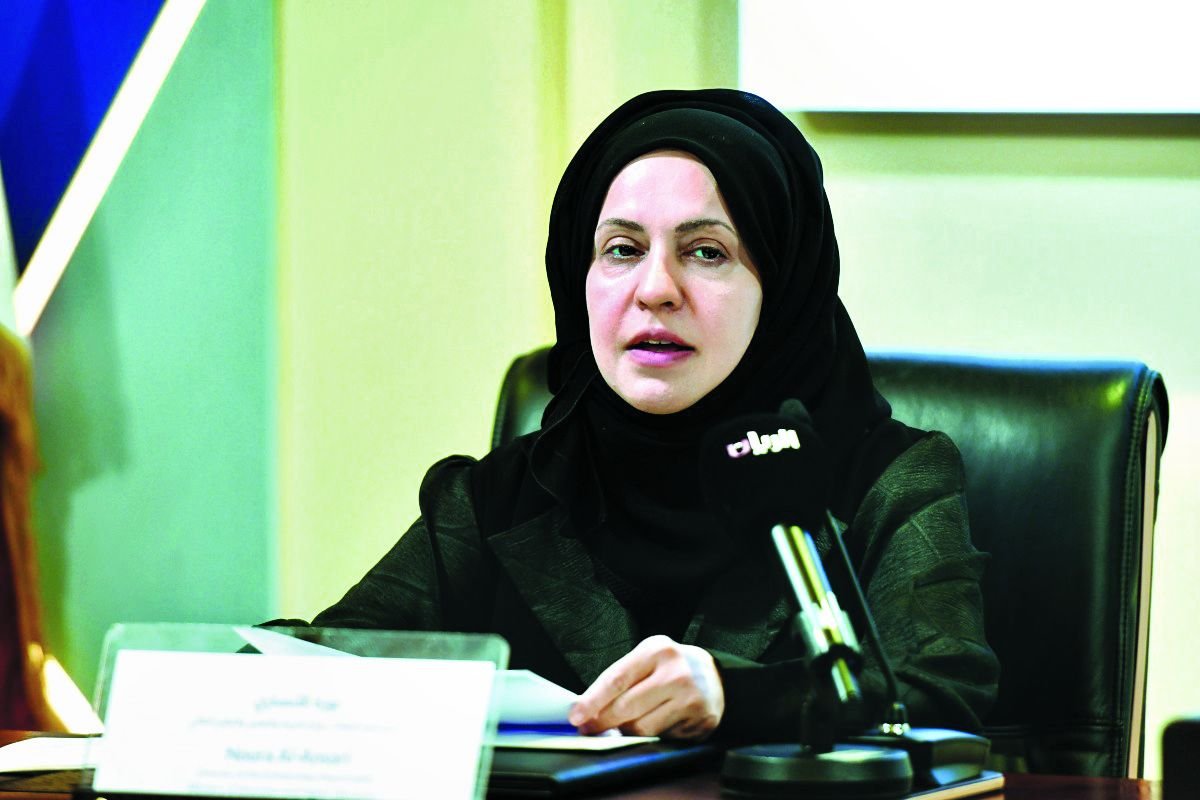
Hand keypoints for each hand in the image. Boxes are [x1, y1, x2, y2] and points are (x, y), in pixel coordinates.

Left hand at [568, 635, 723, 739]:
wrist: (713, 675)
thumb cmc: (669, 667)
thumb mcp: (645, 659)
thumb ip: (618, 679)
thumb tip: (586, 710)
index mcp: (657, 650)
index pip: (617, 679)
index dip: (593, 701)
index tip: (576, 716)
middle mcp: (677, 673)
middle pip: (628, 708)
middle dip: (602, 722)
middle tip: (589, 728)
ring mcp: (692, 699)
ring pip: (643, 729)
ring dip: (627, 732)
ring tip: (625, 725)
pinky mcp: (702, 722)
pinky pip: (663, 739)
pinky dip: (652, 738)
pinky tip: (656, 725)